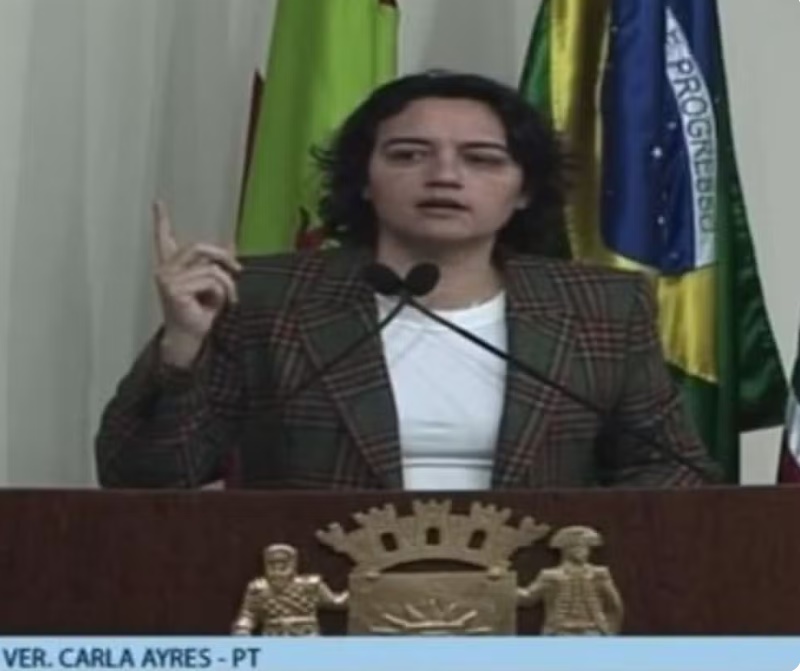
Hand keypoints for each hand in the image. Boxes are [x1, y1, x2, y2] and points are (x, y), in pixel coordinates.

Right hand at [152, 200, 240, 367]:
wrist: (192, 338)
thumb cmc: (200, 315)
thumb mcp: (215, 285)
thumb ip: (219, 264)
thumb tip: (232, 244)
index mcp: (172, 268)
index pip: (164, 239)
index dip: (160, 220)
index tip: (158, 202)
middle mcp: (165, 270)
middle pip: (199, 247)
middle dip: (223, 257)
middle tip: (238, 271)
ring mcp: (167, 278)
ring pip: (211, 267)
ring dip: (227, 285)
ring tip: (226, 300)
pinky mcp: (174, 288)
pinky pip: (211, 280)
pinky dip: (222, 293)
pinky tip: (213, 307)